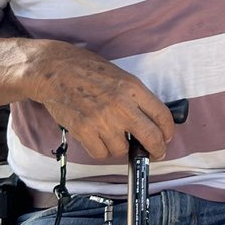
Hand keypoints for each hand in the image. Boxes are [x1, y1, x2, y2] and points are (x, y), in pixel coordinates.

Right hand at [25, 40, 175, 159]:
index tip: (166, 138)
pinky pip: (100, 153)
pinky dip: (102, 151)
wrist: (56, 71)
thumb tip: (150, 120)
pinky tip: (100, 140)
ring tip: (116, 138)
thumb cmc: (89, 71)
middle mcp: (121, 105)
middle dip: (156, 149)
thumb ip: (136, 98)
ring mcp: (102, 120)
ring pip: (122, 149)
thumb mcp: (121, 77)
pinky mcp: (83, 131)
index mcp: (134, 88)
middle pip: (150, 136)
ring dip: (121, 148)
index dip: (168, 131)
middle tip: (155, 153)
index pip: (162, 115)